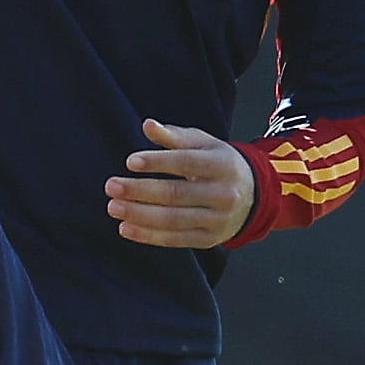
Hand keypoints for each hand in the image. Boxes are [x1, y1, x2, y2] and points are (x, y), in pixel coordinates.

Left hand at [105, 118, 256, 248]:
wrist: (252, 196)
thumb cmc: (218, 164)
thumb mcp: (203, 145)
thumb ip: (174, 137)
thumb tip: (148, 125)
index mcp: (222, 165)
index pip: (187, 163)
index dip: (158, 162)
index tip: (130, 162)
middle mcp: (223, 194)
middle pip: (176, 194)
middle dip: (140, 191)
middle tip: (111, 186)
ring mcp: (218, 219)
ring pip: (173, 219)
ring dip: (139, 214)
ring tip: (113, 207)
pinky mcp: (209, 239)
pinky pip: (175, 239)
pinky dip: (148, 236)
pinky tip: (126, 228)